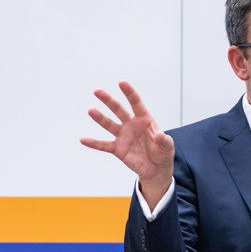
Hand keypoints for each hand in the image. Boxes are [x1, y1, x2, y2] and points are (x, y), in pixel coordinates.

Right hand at [80, 81, 173, 208]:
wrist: (156, 169)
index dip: (129, 93)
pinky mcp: (117, 149)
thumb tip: (161, 135)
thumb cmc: (163, 153)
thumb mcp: (167, 147)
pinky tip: (83, 139)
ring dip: (100, 118)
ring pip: (109, 124)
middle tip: (97, 91)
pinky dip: (93, 143)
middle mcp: (131, 125)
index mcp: (145, 120)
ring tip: (90, 110)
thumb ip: (164, 141)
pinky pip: (103, 145)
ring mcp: (123, 136)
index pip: (136, 103)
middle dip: (109, 100)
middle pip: (118, 110)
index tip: (121, 82)